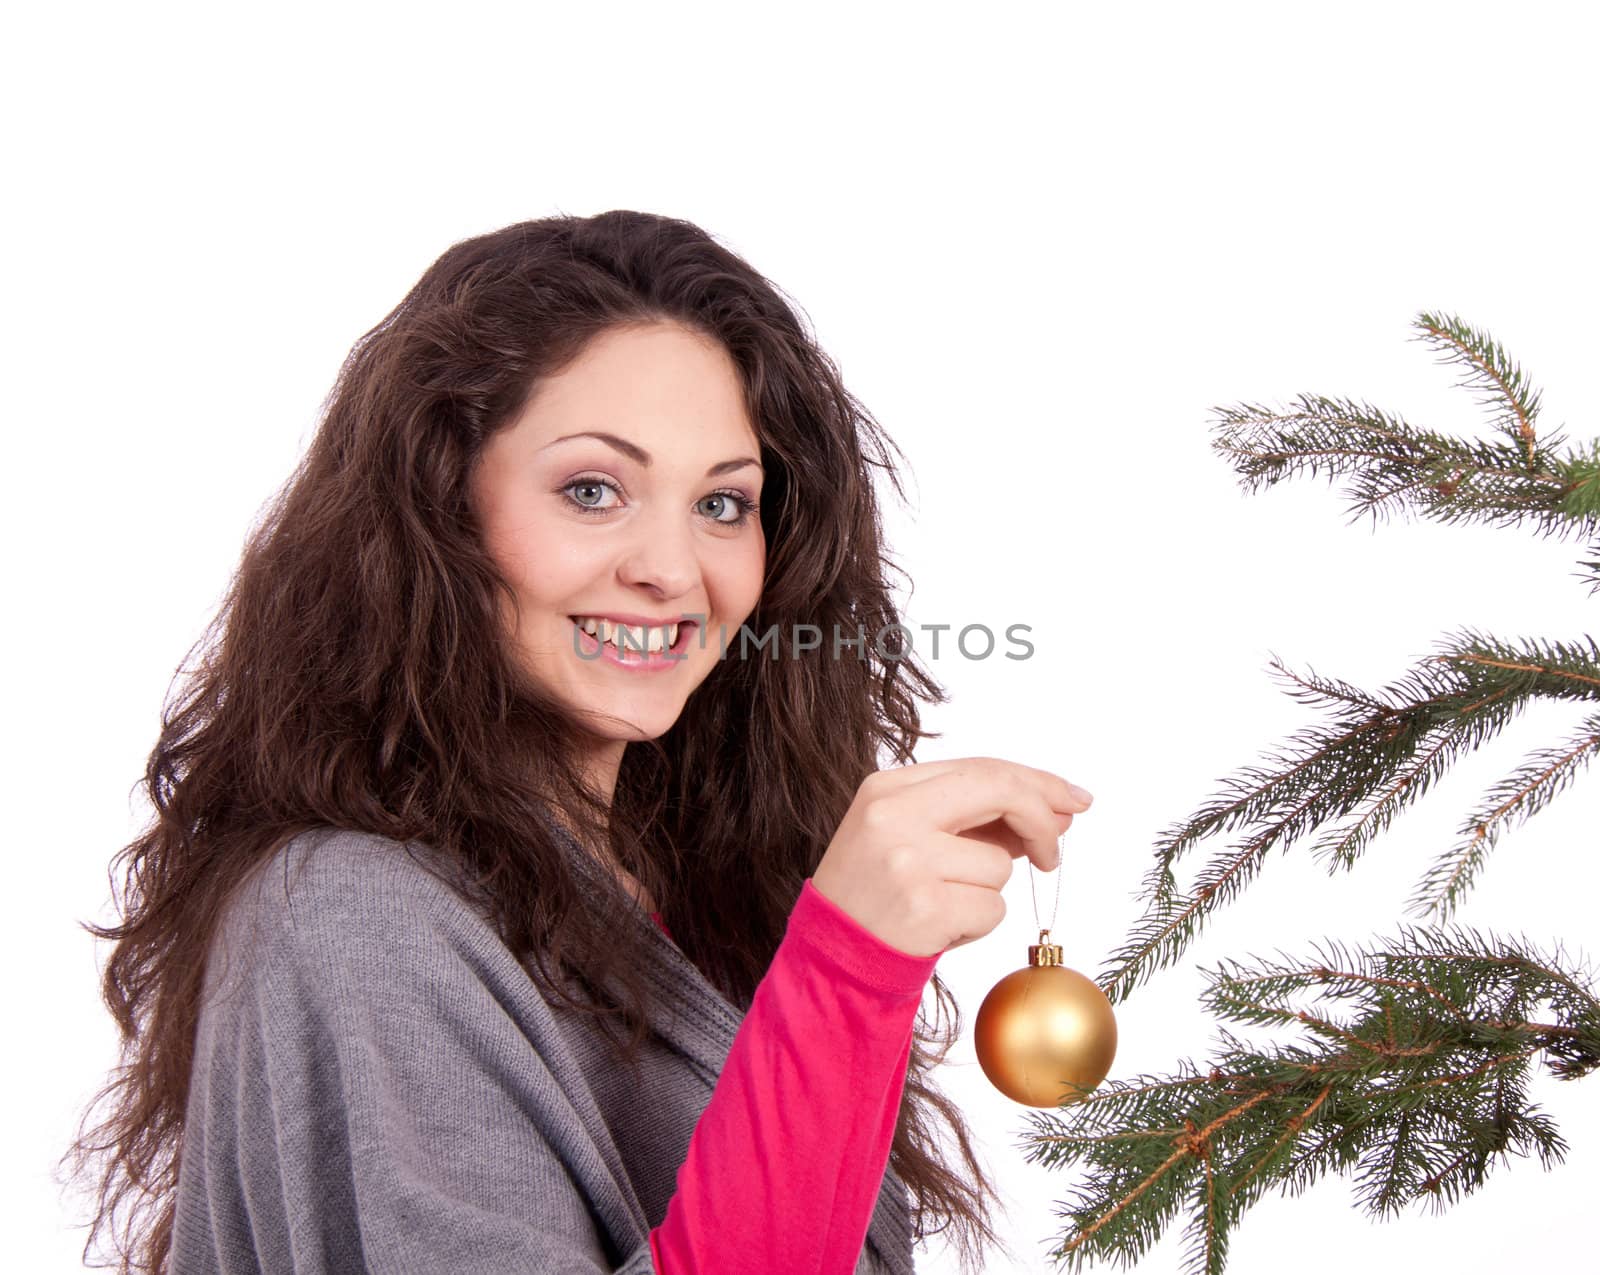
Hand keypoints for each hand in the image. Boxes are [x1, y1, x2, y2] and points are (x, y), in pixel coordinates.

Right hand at [810, 757, 1093, 957]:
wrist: (829, 957)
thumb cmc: (874, 894)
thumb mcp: (907, 838)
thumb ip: (973, 819)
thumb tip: (1057, 809)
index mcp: (886, 788)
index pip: (982, 769)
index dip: (1037, 782)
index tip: (1072, 799)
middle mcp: (894, 815)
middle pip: (1001, 792)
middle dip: (1043, 819)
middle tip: (1053, 853)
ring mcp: (909, 861)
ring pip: (1000, 866)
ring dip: (986, 891)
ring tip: (940, 904)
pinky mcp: (926, 908)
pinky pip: (993, 908)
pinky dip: (977, 923)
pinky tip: (939, 928)